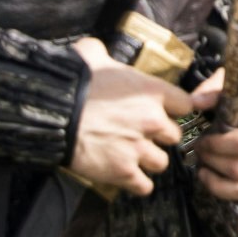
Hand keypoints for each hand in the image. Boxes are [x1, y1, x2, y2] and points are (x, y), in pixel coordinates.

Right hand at [67, 37, 192, 195]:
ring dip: (149, 160)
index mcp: (152, 92)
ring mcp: (139, 149)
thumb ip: (104, 53)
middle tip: (142, 135)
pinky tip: (127, 176)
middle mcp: (152, 121)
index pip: (185, 104)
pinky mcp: (123, 172)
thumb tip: (96, 50)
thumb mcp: (93, 55)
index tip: (164, 112)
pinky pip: (144, 185)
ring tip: (133, 156)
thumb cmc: (74, 82)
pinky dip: (138, 183)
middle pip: (174, 136)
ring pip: (162, 162)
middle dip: (159, 137)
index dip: (174, 109)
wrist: (52, 114)